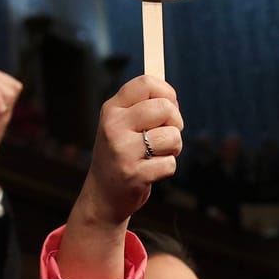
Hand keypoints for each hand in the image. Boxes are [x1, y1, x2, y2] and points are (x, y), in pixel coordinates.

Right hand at [80, 75, 182, 226]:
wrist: (103, 196)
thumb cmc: (120, 155)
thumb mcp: (121, 125)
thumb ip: (142, 106)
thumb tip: (171, 95)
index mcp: (111, 109)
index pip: (146, 83)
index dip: (166, 92)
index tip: (169, 105)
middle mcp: (114, 127)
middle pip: (165, 108)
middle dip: (176, 122)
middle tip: (165, 134)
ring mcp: (123, 151)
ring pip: (173, 136)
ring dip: (173, 148)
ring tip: (156, 154)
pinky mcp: (134, 174)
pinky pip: (170, 163)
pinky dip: (167, 168)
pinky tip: (151, 171)